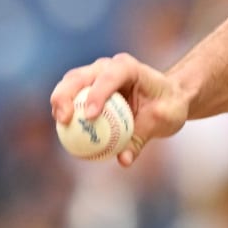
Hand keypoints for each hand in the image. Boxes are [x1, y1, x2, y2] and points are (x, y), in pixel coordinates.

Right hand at [49, 52, 189, 167]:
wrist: (167, 98)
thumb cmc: (168, 106)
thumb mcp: (164, 121)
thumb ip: (142, 138)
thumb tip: (123, 160)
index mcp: (129, 68)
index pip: (110, 76)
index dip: (97, 94)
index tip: (90, 117)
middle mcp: (107, 67)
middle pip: (80, 76)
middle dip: (67, 96)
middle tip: (65, 120)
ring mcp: (94, 75)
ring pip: (69, 83)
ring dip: (60, 102)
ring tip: (60, 124)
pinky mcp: (87, 87)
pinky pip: (71, 97)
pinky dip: (64, 110)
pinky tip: (63, 129)